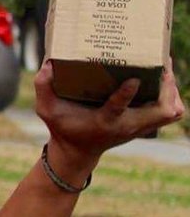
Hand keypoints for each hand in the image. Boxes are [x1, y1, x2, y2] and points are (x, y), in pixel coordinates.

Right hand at [36, 60, 183, 179]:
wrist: (78, 152)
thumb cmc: (64, 127)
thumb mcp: (47, 110)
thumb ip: (43, 88)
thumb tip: (48, 64)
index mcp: (103, 122)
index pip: (117, 110)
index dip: (126, 95)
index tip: (133, 79)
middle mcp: (127, 126)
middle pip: (162, 111)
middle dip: (167, 86)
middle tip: (161, 64)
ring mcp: (139, 127)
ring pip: (172, 112)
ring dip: (173, 91)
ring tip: (165, 69)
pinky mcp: (146, 125)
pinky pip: (171, 113)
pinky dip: (173, 97)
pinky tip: (164, 81)